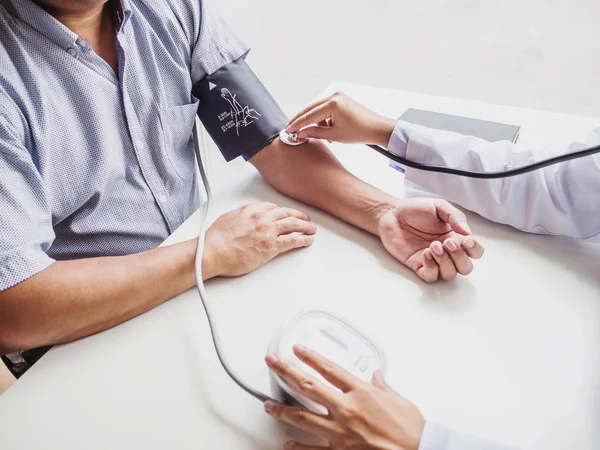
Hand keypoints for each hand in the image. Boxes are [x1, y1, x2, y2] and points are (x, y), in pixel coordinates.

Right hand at [203, 202, 316, 277]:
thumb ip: (240, 217)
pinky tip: (308, 240)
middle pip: (286, 214)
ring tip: (311, 229)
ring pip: (293, 224)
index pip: (272, 207)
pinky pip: (293, 240)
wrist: (213, 251)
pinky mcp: (272, 245)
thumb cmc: (215, 239)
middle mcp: (262, 217)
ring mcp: (268, 231)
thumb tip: (244, 221)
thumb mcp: (228, 218)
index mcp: (251, 209)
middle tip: (304, 219)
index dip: (282, 211)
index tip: (286, 214)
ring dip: (305, 226)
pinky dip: (303, 239)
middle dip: (298, 216)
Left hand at [264, 345, 424, 449]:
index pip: (328, 369)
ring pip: (303, 417)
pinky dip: (298, 447)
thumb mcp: (398, 399)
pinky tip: (286, 443)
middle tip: (272, 362)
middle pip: (308, 386)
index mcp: (360, 392)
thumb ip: (382, 386)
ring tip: (268, 405)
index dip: (310, 357)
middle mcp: (346, 409)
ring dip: (283, 409)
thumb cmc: (411, 429)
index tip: (296, 350)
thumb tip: (376, 376)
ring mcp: (340, 432)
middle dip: (286, 371)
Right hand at [286, 92, 395, 147]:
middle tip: (291, 129)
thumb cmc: (359, 132)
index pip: (309, 115)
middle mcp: (334, 96)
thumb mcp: (335, 135)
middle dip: (301, 120)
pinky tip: (326, 130)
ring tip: (316, 134)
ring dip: (314, 121)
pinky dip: (323, 119)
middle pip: (310, 109)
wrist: (377, 128)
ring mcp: (338, 96)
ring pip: (317, 109)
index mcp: (332, 104)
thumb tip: (301, 133)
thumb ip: (315, 133)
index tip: (288, 130)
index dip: (297, 124)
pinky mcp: (341, 99)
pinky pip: (325, 109)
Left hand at [378, 198, 484, 281]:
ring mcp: (434, 261)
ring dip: (445, 262)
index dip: (475, 250)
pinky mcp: (418, 266)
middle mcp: (448, 252)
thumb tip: (468, 232)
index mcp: (457, 238)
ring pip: (449, 275)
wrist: (392, 214)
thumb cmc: (417, 210)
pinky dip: (431, 268)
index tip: (467, 240)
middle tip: (447, 242)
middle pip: (465, 268)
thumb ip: (455, 217)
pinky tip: (425, 253)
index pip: (475, 252)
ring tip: (433, 246)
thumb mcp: (439, 207)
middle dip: (459, 257)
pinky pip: (431, 277)